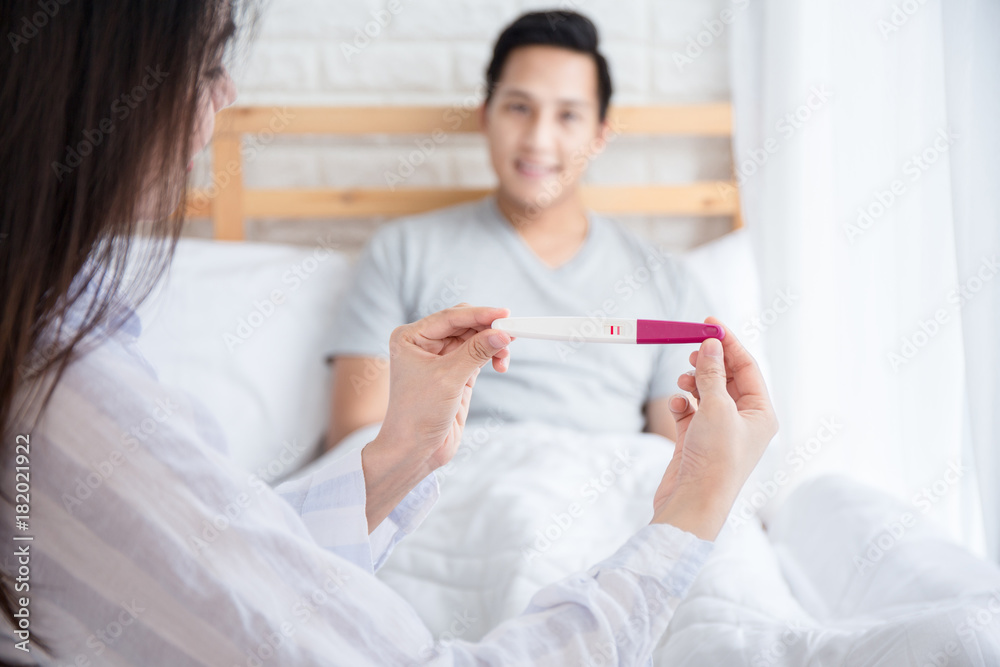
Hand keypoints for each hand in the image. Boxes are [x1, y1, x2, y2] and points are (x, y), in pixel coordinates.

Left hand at [380, 304, 512, 467]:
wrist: (414, 450)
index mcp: (411, 337)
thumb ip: (476, 352)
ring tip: (505, 356)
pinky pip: (478, 355)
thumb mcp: (449, 379)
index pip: (450, 317)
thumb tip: (502, 332)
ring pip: (474, 339)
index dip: (479, 314)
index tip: (504, 314)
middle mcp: (424, 344)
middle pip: (464, 324)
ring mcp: (441, 358)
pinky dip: (491, 356)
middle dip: (488, 328)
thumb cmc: (418, 414)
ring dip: (492, 344)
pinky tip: (501, 363)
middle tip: (512, 332)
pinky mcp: (456, 374)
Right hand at [650, 317, 777, 539]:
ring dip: (693, 383)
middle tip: (693, 348)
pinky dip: (681, 405)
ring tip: (684, 381)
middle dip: (710, 362)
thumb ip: (712, 373)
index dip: (729, 343)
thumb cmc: (715, 460)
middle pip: (727, 378)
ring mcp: (719, 431)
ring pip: (706, 393)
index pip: (747, 368)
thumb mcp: (716, 408)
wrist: (693, 502)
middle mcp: (743, 421)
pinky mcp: (697, 441)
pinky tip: (676, 406)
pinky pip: (690, 412)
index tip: (709, 323)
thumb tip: (711, 345)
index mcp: (761, 413)